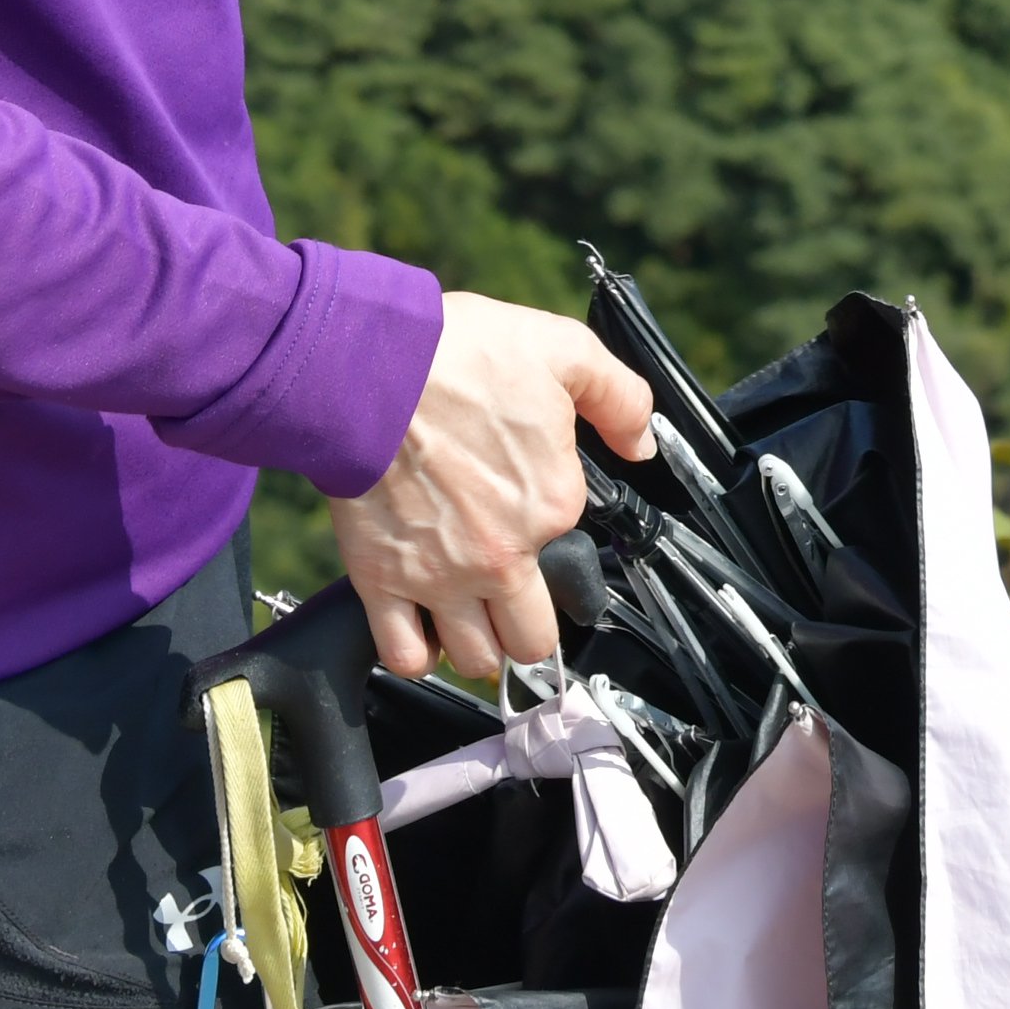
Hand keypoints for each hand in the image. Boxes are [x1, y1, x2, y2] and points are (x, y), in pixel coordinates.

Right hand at [330, 291, 657, 680]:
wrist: (367, 366)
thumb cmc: (455, 355)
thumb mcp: (562, 350)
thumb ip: (618, 398)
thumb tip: (642, 443)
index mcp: (551, 503)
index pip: (572, 549)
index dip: (550, 529)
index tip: (525, 507)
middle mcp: (501, 556)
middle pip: (532, 639)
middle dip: (528, 625)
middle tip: (512, 597)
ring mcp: (440, 576)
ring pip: (476, 658)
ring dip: (478, 645)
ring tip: (468, 615)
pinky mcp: (381, 581)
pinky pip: (405, 656)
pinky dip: (416, 655)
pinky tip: (422, 629)